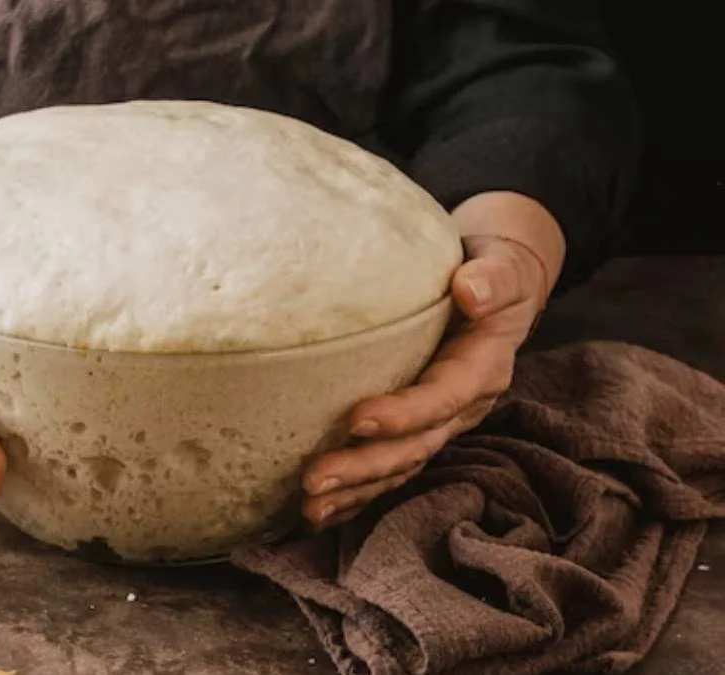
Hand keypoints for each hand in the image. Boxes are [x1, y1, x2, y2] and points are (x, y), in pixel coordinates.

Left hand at [300, 192, 563, 528]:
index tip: (355, 420)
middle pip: (413, 447)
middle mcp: (461, 409)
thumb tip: (471, 290)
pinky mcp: (419, 431)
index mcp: (482, 370)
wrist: (496, 289)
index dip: (402, 414)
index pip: (441, 398)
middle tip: (313, 480)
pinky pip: (389, 471)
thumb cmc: (494, 274)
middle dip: (364, 468)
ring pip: (398, 468)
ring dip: (354, 492)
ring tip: (309, 509)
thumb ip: (494, 279)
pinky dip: (357, 496)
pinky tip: (321, 514)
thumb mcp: (503, 269)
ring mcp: (441, 426)